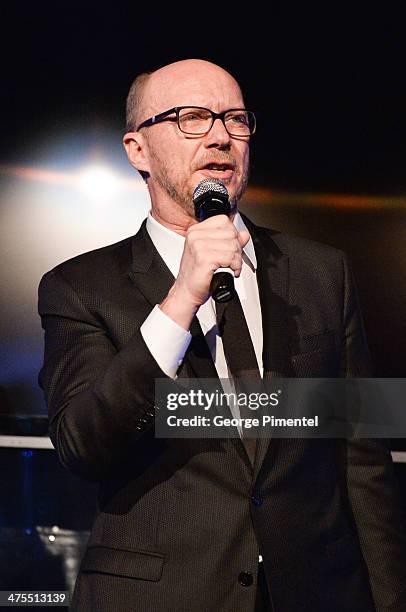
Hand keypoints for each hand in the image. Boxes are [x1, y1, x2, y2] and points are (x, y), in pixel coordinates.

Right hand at [160, 215, 249, 329]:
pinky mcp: (204, 259)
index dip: (232, 235)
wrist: (186, 292)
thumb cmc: (197, 275)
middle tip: (231, 261)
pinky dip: (235, 266)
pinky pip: (230, 257)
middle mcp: (195, 236)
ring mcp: (198, 246)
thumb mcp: (212, 253)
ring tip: (230, 267)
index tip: (229, 248)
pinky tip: (230, 271)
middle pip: (231, 233)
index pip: (224, 221)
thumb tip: (244, 234)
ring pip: (233, 246)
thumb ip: (228, 241)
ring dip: (237, 260)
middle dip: (237, 249)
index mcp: (195, 231)